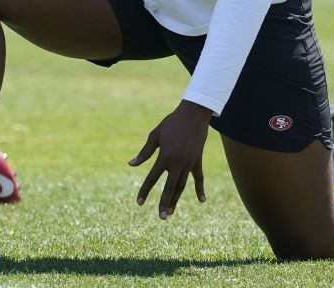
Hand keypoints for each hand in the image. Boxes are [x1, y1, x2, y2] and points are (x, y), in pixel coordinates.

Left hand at [129, 100, 210, 218]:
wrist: (193, 114)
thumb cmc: (171, 123)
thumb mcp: (155, 135)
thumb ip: (144, 152)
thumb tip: (131, 165)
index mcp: (165, 156)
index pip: (152, 178)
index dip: (145, 191)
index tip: (139, 203)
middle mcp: (177, 162)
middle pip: (170, 187)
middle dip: (165, 203)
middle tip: (161, 218)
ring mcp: (189, 163)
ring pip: (182, 186)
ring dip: (176, 200)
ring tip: (170, 213)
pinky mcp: (197, 161)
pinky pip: (199, 178)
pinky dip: (200, 189)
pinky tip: (201, 201)